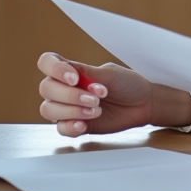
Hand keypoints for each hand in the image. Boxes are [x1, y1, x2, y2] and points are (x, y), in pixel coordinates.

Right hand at [36, 52, 190, 137]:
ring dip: (72, 110)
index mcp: (72, 71)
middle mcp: (65, 88)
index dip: (55, 69)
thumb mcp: (110, 74)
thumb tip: (69, 71)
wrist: (144, 104)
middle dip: (70, 94)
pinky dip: (70, 126)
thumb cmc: (128, 85)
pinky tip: (84, 124)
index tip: (75, 78)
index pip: (47, 63)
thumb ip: (88, 73)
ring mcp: (67, 108)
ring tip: (96, 110)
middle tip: (96, 98)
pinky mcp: (74, 125)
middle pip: (46, 88)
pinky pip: (60, 128)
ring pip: (48, 109)